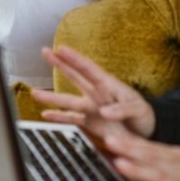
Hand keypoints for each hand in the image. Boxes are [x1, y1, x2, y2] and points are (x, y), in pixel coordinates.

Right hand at [32, 46, 156, 141]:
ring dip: (52, 97)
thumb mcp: (138, 109)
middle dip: (60, 64)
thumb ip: (122, 109)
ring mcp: (92, 107)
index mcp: (109, 85)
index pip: (89, 69)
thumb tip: (105, 112)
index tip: (60, 48)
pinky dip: (59, 117)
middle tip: (45, 52)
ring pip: (69, 100)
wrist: (145, 132)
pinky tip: (45, 115)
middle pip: (75, 77)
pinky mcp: (90, 122)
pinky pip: (72, 119)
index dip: (75, 59)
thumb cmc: (143, 115)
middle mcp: (97, 94)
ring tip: (34, 93)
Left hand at [105, 132, 179, 180]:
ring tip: (122, 166)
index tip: (112, 136)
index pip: (151, 147)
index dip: (131, 142)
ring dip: (141, 171)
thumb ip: (160, 160)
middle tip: (111, 142)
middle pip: (152, 157)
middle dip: (130, 149)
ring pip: (161, 178)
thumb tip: (132, 155)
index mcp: (178, 156)